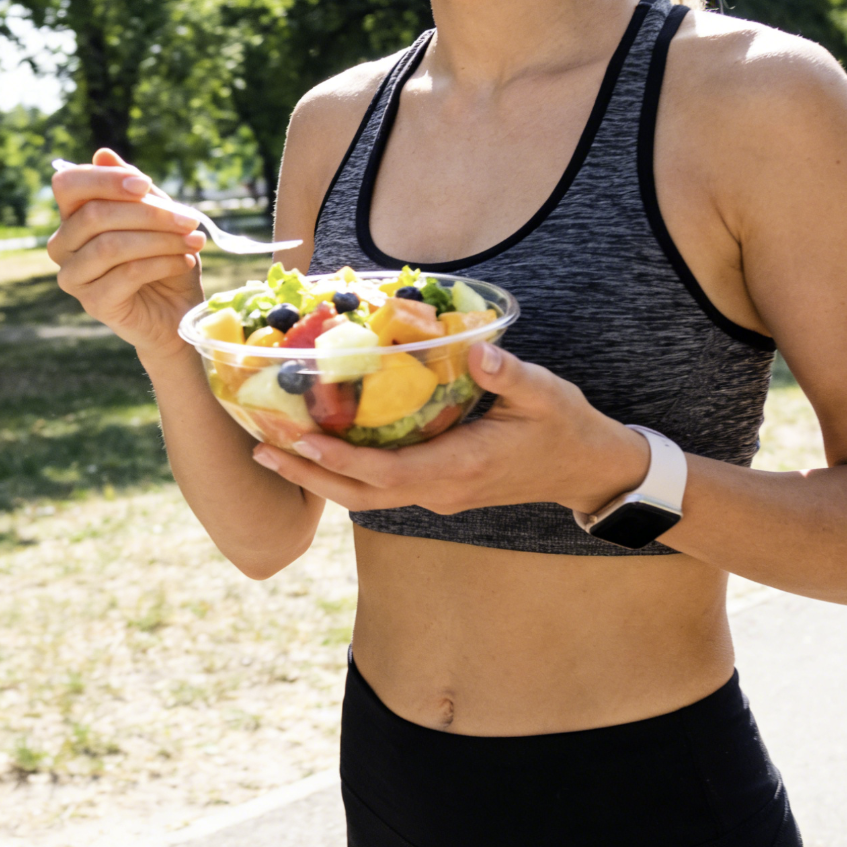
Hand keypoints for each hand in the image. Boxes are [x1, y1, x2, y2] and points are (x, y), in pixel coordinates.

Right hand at [47, 148, 207, 360]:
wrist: (176, 311)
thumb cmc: (163, 258)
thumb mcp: (157, 216)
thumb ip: (133, 188)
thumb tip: (103, 154)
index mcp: (72, 217)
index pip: (68, 185)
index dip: (105, 180)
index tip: (146, 185)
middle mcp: (63, 246)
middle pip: (95, 214)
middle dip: (150, 213)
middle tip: (191, 220)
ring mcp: (73, 277)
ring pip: (111, 245)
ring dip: (161, 239)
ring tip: (194, 241)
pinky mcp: (93, 303)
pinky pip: (127, 273)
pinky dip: (162, 263)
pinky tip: (185, 262)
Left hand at [249, 343, 652, 515]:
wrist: (587, 471)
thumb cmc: (566, 428)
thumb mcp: (547, 394)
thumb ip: (511, 375)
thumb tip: (479, 350)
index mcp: (461, 467)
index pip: (388, 473)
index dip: (340, 460)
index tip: (299, 438)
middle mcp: (440, 490)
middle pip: (361, 494)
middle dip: (309, 474)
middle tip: (259, 449)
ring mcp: (436, 494)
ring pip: (365, 496)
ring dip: (317, 475)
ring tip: (270, 448)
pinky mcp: (434, 488)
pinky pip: (379, 486)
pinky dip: (342, 472)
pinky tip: (314, 447)